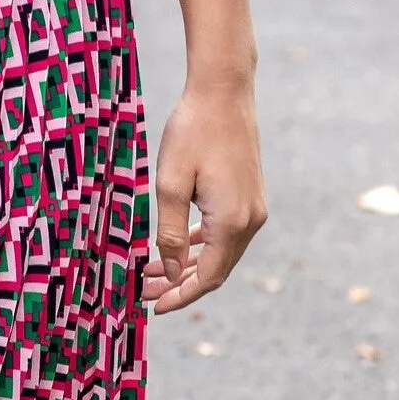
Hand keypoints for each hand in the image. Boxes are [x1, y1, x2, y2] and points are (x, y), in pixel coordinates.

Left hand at [146, 80, 265, 314]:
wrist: (223, 92)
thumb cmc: (193, 132)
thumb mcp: (170, 184)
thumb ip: (168, 232)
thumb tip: (169, 271)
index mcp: (232, 222)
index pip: (207, 277)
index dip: (181, 296)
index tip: (154, 307)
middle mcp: (250, 220)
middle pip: (215, 269)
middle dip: (180, 284)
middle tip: (145, 291)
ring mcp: (253, 208)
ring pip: (220, 252)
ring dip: (188, 265)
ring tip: (153, 273)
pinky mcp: (249, 195)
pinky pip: (225, 233)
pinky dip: (200, 245)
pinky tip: (176, 247)